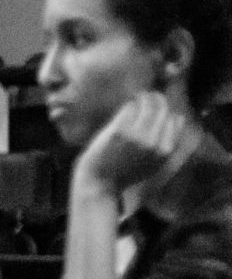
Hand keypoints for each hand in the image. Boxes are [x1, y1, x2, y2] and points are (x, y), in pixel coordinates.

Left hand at [76, 92, 202, 200]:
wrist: (99, 184)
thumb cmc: (125, 174)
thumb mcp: (155, 164)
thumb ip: (168, 142)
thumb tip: (179, 116)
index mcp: (165, 151)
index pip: (175, 119)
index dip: (168, 110)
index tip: (160, 106)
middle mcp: (154, 142)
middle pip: (163, 109)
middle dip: (157, 99)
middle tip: (150, 95)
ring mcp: (137, 136)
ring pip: (147, 105)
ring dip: (144, 97)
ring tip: (141, 95)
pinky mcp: (119, 131)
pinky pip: (129, 108)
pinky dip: (130, 104)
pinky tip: (128, 104)